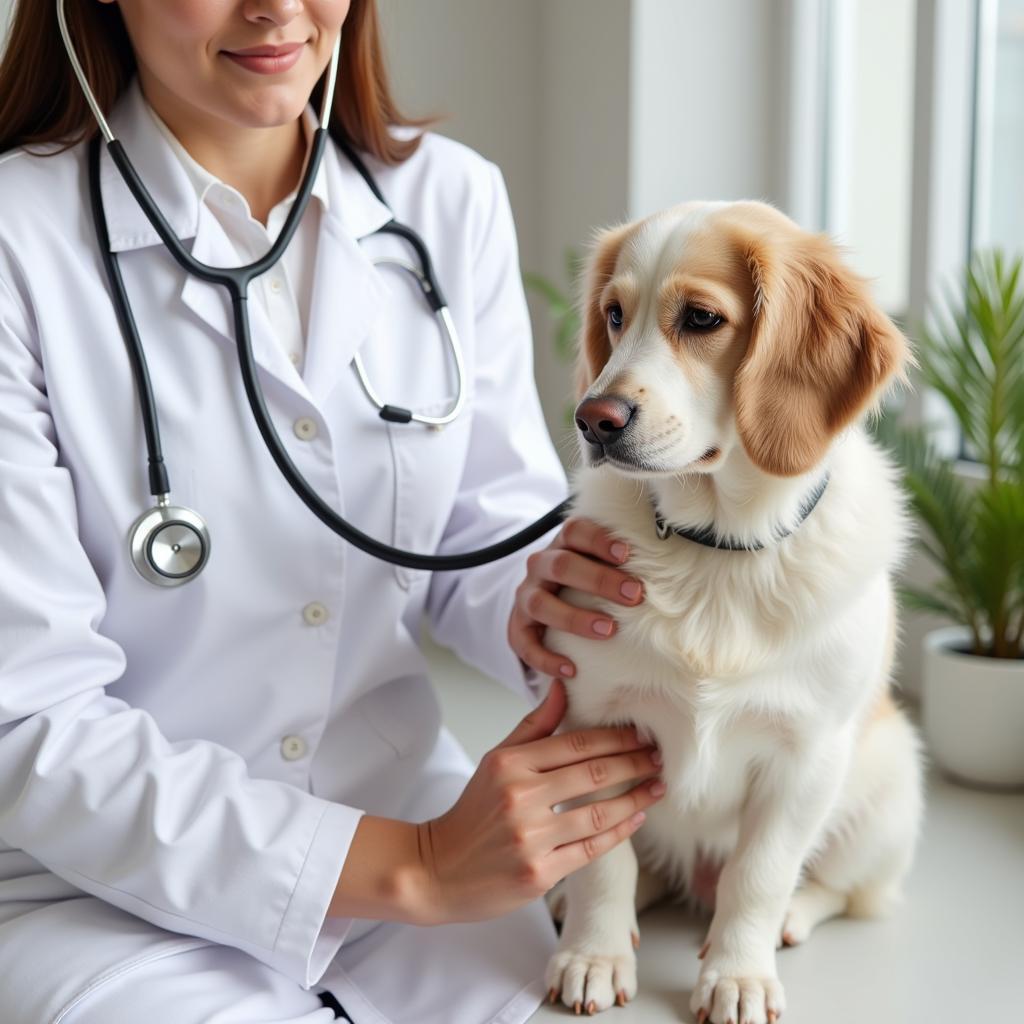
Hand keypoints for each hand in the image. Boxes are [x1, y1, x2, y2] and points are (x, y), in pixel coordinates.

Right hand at [413, 679, 664, 924]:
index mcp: (510, 764)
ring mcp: (531, 838)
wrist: (438, 868)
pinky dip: (619, 832)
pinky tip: (636, 818)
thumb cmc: (473, 812)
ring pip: (599, 812)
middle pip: (594, 774)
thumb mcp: (495, 761)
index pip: (576, 744)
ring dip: (636, 798)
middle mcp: (520, 797)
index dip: (615, 739)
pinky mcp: (539, 873)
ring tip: (658, 787)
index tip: (641, 735)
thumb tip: (561, 686)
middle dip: (635, 763)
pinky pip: (591, 848)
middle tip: (659, 757)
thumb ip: (533, 726)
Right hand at [509, 516, 644, 678]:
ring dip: (574, 617)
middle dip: (599, 580)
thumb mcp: (597, 564)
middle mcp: (540, 567)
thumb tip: (676, 567)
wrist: (542, 603)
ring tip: (608, 630)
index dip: (598, 540)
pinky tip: (570, 669)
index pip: (574, 531)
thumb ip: (622, 562)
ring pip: (540, 603)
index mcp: (562, 545)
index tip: (628, 553)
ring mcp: (525, 596)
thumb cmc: (585, 582)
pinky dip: (545, 658)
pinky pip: (523, 643)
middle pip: (561, 566)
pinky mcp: (517, 627)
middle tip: (635, 596)